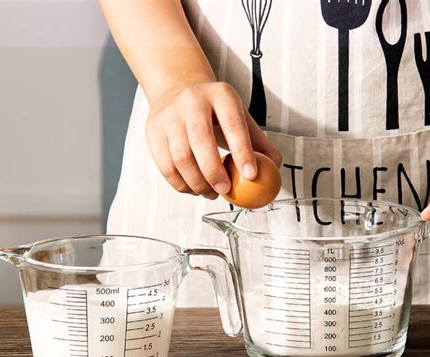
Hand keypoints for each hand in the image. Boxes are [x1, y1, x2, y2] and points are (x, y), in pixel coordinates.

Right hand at [145, 82, 280, 198]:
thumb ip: (259, 143)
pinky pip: (166, 167)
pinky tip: (194, 189)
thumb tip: (274, 167)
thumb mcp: (239, 117)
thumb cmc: (214, 111)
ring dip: (197, 183)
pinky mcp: (154, 133)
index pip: (233, 124)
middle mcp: (192, 101)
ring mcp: (169, 116)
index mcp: (220, 95)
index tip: (251, 176)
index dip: (242, 152)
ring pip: (181, 158)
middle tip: (226, 190)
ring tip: (210, 193)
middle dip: (214, 172)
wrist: (177, 91)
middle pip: (201, 141)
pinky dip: (181, 185)